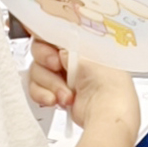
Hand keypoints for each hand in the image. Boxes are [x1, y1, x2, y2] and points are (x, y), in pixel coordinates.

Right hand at [26, 39, 143, 145]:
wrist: (108, 114)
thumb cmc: (110, 83)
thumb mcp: (86, 54)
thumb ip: (64, 44)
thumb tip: (54, 46)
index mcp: (83, 45)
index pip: (55, 33)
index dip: (47, 39)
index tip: (49, 46)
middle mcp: (73, 60)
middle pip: (41, 52)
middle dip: (46, 60)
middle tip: (56, 66)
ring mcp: (64, 78)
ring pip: (37, 72)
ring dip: (48, 83)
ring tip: (66, 94)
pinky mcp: (57, 94)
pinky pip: (37, 89)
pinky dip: (43, 95)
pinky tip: (56, 100)